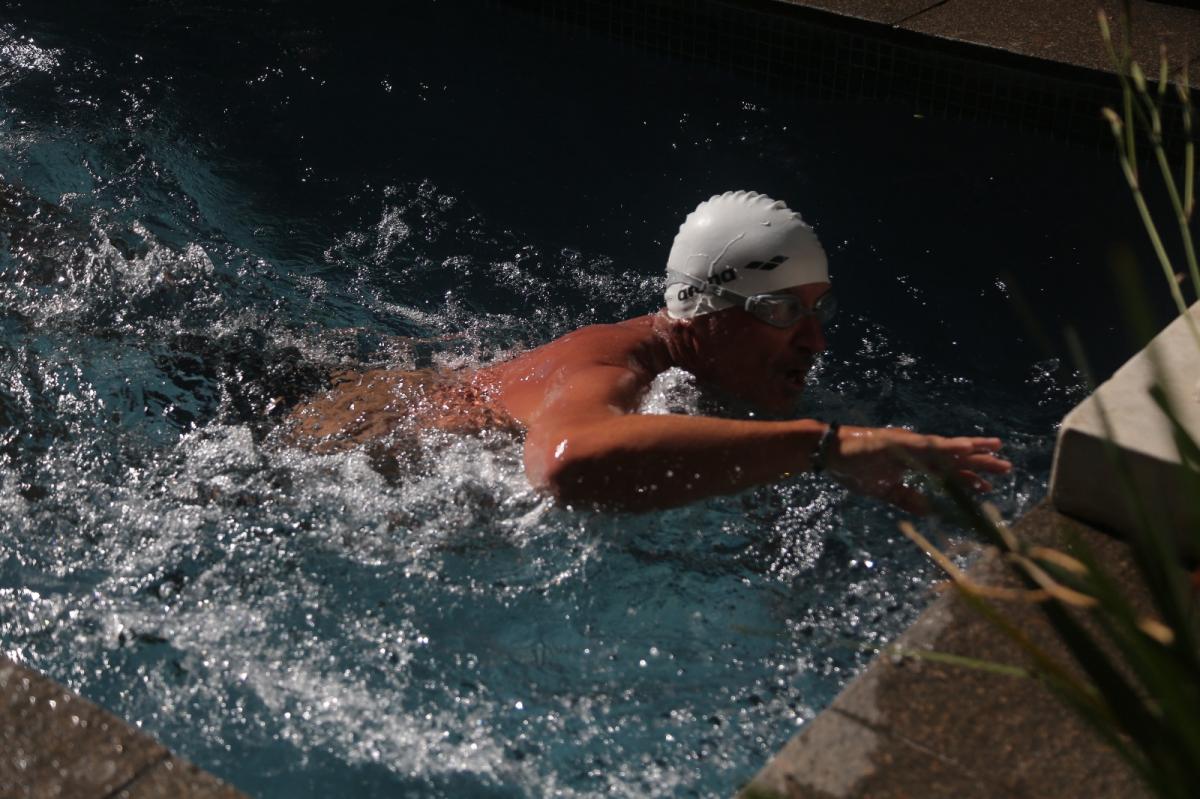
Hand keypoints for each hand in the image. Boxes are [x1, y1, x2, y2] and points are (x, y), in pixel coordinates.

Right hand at [824, 425, 1011, 514]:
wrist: (830, 452)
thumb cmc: (853, 469)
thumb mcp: (884, 491)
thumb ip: (908, 498)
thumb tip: (930, 511)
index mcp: (913, 462)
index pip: (946, 470)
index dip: (967, 477)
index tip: (988, 486)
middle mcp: (917, 450)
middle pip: (954, 458)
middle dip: (980, 463)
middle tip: (1007, 468)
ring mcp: (910, 444)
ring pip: (948, 448)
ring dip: (972, 450)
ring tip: (997, 451)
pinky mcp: (901, 441)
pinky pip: (929, 445)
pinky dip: (949, 446)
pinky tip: (966, 446)